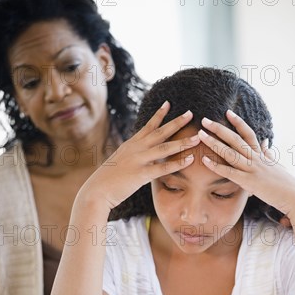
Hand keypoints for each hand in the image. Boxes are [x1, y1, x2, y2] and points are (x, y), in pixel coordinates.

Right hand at [78, 102, 199, 210]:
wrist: (96, 191)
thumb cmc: (107, 180)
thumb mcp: (119, 162)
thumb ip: (131, 156)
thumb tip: (138, 155)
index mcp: (130, 145)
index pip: (148, 126)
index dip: (159, 114)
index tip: (169, 103)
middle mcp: (135, 148)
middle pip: (160, 132)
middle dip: (176, 122)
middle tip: (190, 113)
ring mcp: (138, 160)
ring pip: (165, 148)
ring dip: (183, 142)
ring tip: (197, 137)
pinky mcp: (141, 174)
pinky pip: (163, 167)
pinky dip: (178, 163)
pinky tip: (190, 159)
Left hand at [199, 111, 294, 216]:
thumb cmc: (286, 184)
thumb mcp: (277, 165)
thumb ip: (268, 154)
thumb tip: (265, 143)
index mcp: (261, 154)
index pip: (248, 133)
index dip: (238, 122)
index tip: (227, 112)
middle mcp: (256, 158)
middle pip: (235, 139)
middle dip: (219, 128)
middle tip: (204, 120)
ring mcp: (253, 169)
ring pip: (230, 152)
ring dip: (214, 142)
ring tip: (200, 134)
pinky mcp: (249, 182)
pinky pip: (229, 172)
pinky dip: (216, 166)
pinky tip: (205, 160)